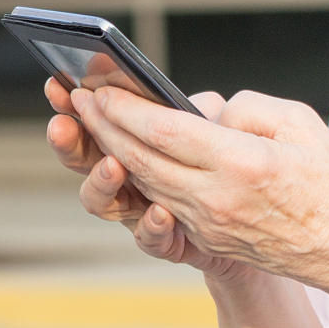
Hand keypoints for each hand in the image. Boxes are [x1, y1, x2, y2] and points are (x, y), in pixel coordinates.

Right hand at [43, 78, 246, 280]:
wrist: (271, 218)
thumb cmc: (252, 162)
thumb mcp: (232, 123)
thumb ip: (207, 109)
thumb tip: (189, 104)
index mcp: (142, 140)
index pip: (97, 119)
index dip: (73, 104)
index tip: (57, 84)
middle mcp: (135, 177)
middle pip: (86, 160)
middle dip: (69, 141)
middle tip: (62, 125)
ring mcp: (150, 210)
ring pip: (106, 203)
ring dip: (101, 184)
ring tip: (112, 165)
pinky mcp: (176, 242)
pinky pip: (152, 241)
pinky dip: (151, 228)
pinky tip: (160, 213)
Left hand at [68, 86, 328, 292]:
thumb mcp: (300, 123)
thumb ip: (245, 108)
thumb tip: (203, 111)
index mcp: (241, 165)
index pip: (164, 131)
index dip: (124, 108)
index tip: (98, 86)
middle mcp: (217, 199)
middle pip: (142, 159)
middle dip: (103, 127)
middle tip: (77, 98)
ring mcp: (210, 225)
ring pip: (145, 182)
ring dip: (113, 151)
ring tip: (91, 122)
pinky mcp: (210, 239)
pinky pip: (163, 200)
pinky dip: (139, 174)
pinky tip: (125, 153)